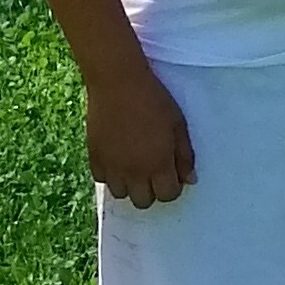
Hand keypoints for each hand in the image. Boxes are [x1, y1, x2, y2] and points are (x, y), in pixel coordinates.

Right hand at [83, 56, 196, 207]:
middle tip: (153, 171)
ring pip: (121, 194)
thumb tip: (190, 180)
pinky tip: (117, 157)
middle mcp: (134, 171)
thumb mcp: (178, 124)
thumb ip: (185, 155)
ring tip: (134, 165)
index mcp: (158, 164)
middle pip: (143, 202)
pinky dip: (110, 173)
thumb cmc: (153, 100)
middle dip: (151, 190)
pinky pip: (101, 178)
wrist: (118, 83)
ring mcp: (112, 166)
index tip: (172, 174)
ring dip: (129, 184)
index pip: (168, 195)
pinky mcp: (94, 157)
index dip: (172, 187)